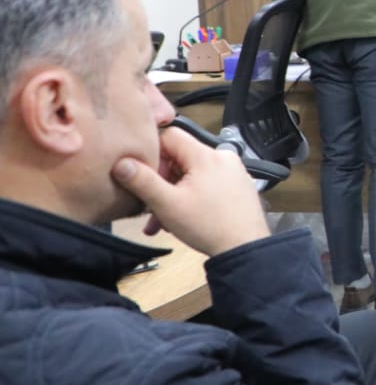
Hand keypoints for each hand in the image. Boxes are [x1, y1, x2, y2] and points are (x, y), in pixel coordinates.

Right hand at [112, 126, 269, 256]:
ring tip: (163, 220)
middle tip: (151, 204)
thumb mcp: (166, 204)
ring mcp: (232, 172)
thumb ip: (142, 181)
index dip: (153, 154)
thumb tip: (122, 163)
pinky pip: (206, 184)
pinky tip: (182, 218)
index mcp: (206, 155)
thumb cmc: (210, 227)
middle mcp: (223, 158)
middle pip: (180, 158)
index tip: (144, 175)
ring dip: (173, 195)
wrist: (244, 248)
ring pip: (191, 175)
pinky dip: (191, 197)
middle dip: (162, 182)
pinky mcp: (237, 186)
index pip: (171, 136)